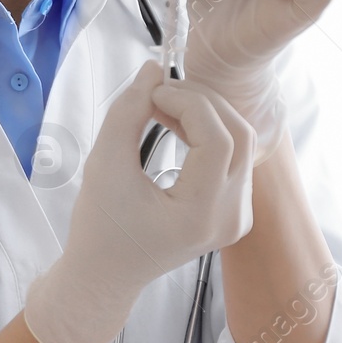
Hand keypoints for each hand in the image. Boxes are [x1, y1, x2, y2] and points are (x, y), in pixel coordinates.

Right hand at [23, 62, 254, 342]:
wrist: (107, 274)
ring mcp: (237, 218)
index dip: (188, 103)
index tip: (150, 93)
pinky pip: (235, 158)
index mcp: (201, 215)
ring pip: (242, 143)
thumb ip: (128, 111)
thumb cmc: (99, 224)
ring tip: (162, 107)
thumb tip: (153, 68)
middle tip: (156, 93)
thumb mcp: (104, 163)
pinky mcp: (234, 212)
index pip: (219, 140)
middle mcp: (230, 219)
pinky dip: (209, 133)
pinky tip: (177, 126)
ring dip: (206, 114)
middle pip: (240, 136)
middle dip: (200, 102)